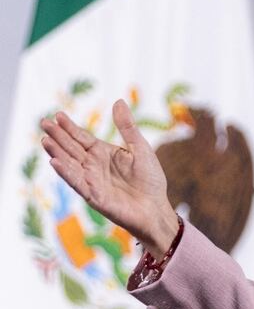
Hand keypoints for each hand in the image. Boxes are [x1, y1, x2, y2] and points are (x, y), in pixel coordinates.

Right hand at [40, 99, 177, 257]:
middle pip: (71, 148)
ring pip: (70, 164)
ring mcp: (91, 180)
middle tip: (43, 122)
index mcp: (103, 153)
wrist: (156, 207)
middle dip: (57, 136)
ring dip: (57, 153)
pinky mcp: (94, 196)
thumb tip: (118, 101)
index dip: (69, 127)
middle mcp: (93, 165)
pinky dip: (66, 173)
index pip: (81, 137)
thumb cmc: (150, 179)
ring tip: (45, 140)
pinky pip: (77, 183)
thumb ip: (128, 127)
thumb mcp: (140, 148)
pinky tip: (54, 162)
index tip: (57, 114)